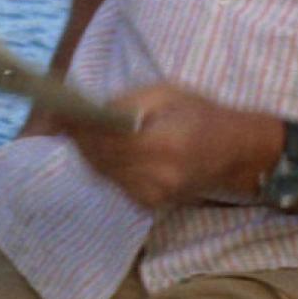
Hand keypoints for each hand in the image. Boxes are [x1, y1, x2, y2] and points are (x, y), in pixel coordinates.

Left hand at [67, 83, 279, 209]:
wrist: (238, 152)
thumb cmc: (203, 115)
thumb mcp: (167, 94)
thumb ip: (128, 103)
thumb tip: (91, 111)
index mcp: (162, 144)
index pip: (106, 140)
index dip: (79, 129)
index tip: (59, 115)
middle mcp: (156, 176)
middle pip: (101, 160)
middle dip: (80, 141)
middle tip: (62, 122)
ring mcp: (154, 194)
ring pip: (105, 174)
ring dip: (90, 155)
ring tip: (79, 133)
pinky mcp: (153, 203)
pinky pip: (118, 183)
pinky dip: (107, 167)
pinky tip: (105, 151)